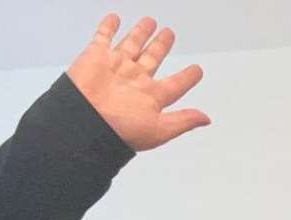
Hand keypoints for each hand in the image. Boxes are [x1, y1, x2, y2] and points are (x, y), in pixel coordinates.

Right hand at [67, 14, 209, 150]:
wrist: (84, 122)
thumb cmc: (119, 130)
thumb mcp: (159, 129)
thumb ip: (182, 121)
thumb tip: (205, 119)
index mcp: (150, 97)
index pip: (175, 85)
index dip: (187, 77)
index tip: (197, 70)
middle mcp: (134, 80)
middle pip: (152, 58)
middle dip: (161, 46)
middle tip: (169, 34)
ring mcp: (115, 67)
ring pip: (132, 44)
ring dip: (140, 33)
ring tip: (150, 22)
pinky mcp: (96, 56)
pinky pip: (103, 37)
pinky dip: (108, 27)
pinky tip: (114, 19)